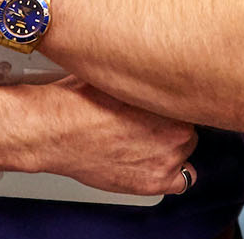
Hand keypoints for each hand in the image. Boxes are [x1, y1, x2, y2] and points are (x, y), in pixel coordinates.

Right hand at [32, 76, 197, 196]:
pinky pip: (182, 180)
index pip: (188, 98)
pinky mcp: (155, 182)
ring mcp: (167, 158)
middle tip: (147, 119)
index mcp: (168, 97)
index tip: (160, 102)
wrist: (55, 130)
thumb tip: (146, 60)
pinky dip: (171, 173)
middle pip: (186, 123)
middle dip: (169, 121)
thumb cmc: (78, 99)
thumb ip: (139, 71)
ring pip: (184, 149)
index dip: (170, 100)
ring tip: (145, 139)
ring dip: (169, 145)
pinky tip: (153, 161)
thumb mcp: (113, 71)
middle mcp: (176, 129)